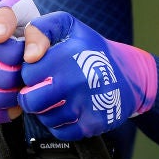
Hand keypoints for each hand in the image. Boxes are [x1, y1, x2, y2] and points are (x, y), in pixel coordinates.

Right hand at [0, 0, 40, 122]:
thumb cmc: (15, 22)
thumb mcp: (24, 13)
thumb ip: (27, 26)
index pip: (12, 54)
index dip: (28, 58)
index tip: (31, 53)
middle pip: (4, 78)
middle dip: (23, 79)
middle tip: (32, 75)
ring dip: (14, 97)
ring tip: (24, 89)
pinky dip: (1, 113)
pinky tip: (14, 106)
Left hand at [18, 12, 156, 139]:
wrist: (130, 75)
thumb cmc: (92, 49)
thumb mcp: (69, 26)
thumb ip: (41, 28)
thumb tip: (29, 56)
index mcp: (71, 53)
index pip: (27, 73)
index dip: (31, 72)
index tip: (43, 69)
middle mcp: (79, 78)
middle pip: (31, 101)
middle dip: (32, 96)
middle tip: (43, 88)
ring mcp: (87, 103)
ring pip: (45, 118)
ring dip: (47, 110)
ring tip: (59, 97)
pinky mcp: (93, 124)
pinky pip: (60, 132)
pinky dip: (61, 124)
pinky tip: (70, 110)